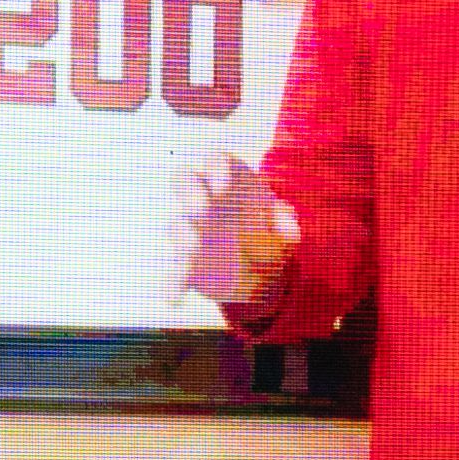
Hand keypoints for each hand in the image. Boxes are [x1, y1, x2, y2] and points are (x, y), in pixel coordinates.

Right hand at [180, 150, 298, 314]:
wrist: (261, 271)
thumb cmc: (270, 234)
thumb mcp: (285, 227)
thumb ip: (287, 222)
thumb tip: (288, 227)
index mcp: (229, 180)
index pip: (215, 160)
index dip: (215, 169)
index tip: (223, 186)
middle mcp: (204, 200)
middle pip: (183, 181)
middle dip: (189, 192)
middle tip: (201, 210)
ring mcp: (191, 230)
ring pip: (176, 225)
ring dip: (182, 236)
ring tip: (193, 250)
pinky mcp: (185, 262)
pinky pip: (172, 270)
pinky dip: (170, 283)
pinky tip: (174, 298)